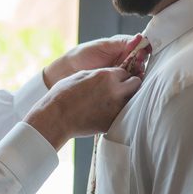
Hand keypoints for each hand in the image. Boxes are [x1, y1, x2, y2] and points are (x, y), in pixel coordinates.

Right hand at [25, 66, 140, 148]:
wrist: (56, 117)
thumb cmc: (63, 95)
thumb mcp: (81, 76)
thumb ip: (98, 75)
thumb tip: (107, 75)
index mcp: (106, 75)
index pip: (125, 72)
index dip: (121, 76)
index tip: (116, 81)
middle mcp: (115, 89)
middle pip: (136, 83)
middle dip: (129, 86)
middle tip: (120, 91)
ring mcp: (116, 106)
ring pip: (132, 100)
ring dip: (126, 99)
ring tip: (113, 103)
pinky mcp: (113, 121)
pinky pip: (123, 115)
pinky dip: (118, 113)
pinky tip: (106, 113)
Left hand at [44, 35, 142, 87]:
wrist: (67, 72)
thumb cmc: (82, 55)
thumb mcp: (102, 46)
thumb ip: (121, 43)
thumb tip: (140, 37)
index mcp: (121, 49)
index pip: (139, 47)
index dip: (144, 49)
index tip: (144, 51)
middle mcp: (123, 61)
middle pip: (141, 61)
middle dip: (141, 61)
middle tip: (138, 62)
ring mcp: (120, 74)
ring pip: (137, 73)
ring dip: (139, 73)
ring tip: (136, 73)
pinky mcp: (116, 86)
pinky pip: (128, 85)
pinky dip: (132, 84)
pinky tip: (133, 82)